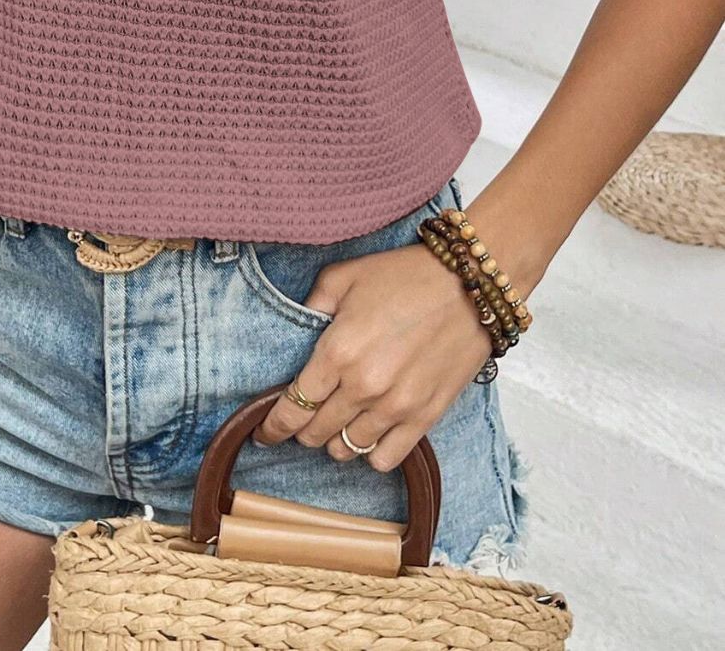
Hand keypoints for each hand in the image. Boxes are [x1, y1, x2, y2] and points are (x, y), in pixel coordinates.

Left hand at [250, 241, 492, 472]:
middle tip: (301, 420)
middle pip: (316, 432)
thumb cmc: (405, 275)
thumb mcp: (344, 276)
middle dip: (301, 430)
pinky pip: (385, 458)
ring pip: (347, 449)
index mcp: (338, 351)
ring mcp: (397, 406)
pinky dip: (370, 453)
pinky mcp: (426, 416)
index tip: (264, 432)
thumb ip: (311, 306)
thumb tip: (294, 331)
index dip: (273, 425)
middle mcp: (364, 387)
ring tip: (335, 424)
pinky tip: (368, 434)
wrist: (469, 284)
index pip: (292, 406)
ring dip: (334, 441)